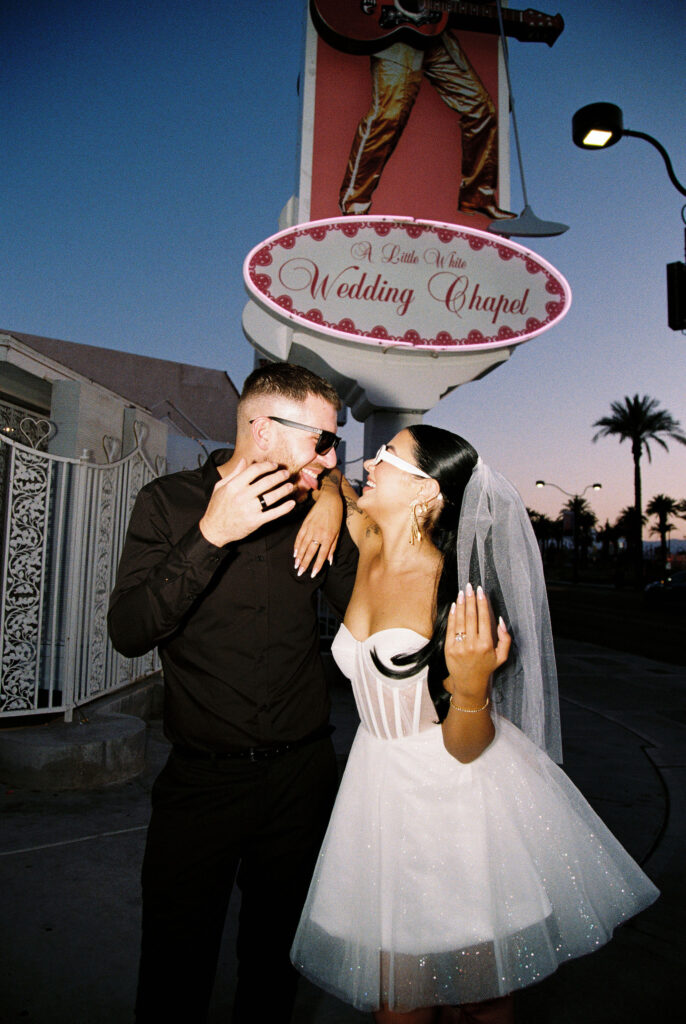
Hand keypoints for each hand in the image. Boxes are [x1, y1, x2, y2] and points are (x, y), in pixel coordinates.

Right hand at [199, 459, 295, 546]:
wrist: (214, 530)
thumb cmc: (217, 507)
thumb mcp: (220, 487)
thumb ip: (234, 473)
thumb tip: (245, 460)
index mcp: (233, 486)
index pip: (254, 471)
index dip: (266, 466)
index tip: (274, 465)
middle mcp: (242, 496)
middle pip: (266, 482)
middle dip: (279, 476)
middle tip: (286, 474)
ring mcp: (249, 510)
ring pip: (272, 497)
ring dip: (284, 490)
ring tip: (290, 486)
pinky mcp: (255, 521)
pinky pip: (273, 513)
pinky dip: (284, 508)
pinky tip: (292, 503)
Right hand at [293, 479, 342, 576]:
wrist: (330, 499)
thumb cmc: (337, 516)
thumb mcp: (338, 532)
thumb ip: (333, 547)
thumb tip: (330, 561)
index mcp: (328, 537)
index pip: (321, 555)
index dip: (317, 565)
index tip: (313, 574)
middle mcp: (318, 534)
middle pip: (310, 552)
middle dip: (305, 564)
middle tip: (300, 573)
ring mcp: (310, 528)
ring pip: (303, 546)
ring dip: (299, 557)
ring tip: (296, 565)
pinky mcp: (305, 523)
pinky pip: (299, 537)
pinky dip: (296, 545)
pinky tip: (294, 552)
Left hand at [443, 584, 510, 705]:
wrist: (469, 683)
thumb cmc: (486, 667)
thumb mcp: (502, 656)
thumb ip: (505, 639)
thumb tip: (500, 620)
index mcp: (486, 644)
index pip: (484, 618)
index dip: (482, 603)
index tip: (480, 591)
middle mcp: (473, 644)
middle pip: (471, 616)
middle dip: (471, 599)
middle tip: (469, 586)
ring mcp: (460, 646)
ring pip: (460, 620)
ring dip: (461, 604)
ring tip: (462, 592)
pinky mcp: (449, 648)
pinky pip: (451, 628)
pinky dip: (453, 615)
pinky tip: (455, 605)